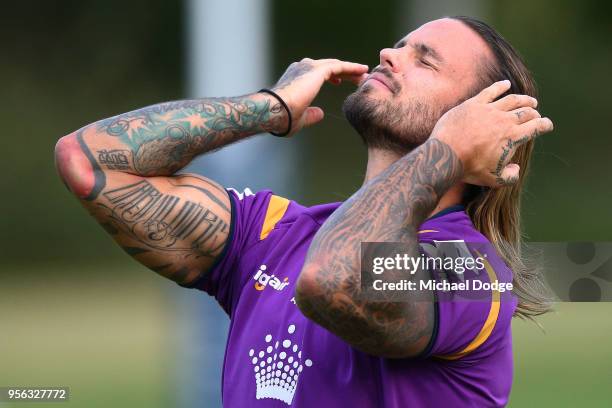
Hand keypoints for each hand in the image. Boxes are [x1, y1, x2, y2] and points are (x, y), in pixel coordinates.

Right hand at [271, 58, 368, 134]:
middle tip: (358, 78)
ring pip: (335, 65)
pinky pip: (339, 66)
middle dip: (344, 72)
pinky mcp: (317, 70)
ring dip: (350, 69)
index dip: (331, 77)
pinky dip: (352, 68)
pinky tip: (363, 71)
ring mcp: (308, 67)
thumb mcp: (300, 117)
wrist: (275, 111)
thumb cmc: (283, 117)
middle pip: (328, 67)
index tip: (341, 82)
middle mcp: (302, 68)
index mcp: (296, 77)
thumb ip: (311, 114)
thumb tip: (320, 113)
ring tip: (364, 74)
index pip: (317, 73)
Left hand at [431, 80, 553, 186]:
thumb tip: (515, 168)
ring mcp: (489, 109)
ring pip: (512, 100)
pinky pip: (490, 91)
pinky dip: (500, 86)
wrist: (446, 154)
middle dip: (534, 113)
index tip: (547, 125)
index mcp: (513, 137)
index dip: (544, 125)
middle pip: (525, 112)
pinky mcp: (473, 104)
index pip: (535, 127)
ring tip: (529, 101)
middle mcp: (504, 120)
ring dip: (523, 99)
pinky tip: (506, 84)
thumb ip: (509, 176)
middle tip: (536, 114)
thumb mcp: (493, 179)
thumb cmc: (469, 168)